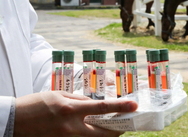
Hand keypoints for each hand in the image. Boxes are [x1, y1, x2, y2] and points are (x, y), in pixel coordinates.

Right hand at [14, 91, 137, 136]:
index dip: (120, 106)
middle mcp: (71, 127)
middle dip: (119, 129)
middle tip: (125, 122)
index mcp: (71, 109)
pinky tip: (93, 129)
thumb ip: (79, 100)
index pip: (102, 108)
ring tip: (111, 125)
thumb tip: (95, 105)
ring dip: (106, 134)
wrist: (13, 122)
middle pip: (104, 133)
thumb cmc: (36, 104)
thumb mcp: (59, 95)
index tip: (134, 105)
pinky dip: (91, 136)